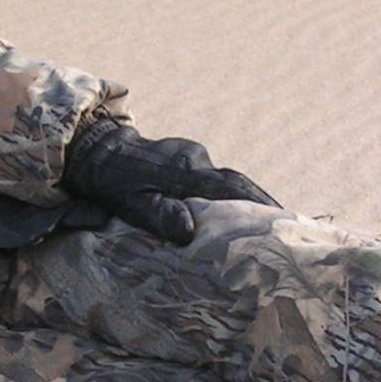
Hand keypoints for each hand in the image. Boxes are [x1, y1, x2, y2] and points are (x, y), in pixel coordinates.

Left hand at [59, 113, 276, 244]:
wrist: (94, 149)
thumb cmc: (111, 182)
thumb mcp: (130, 202)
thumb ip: (159, 214)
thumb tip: (189, 231)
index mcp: (186, 171)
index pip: (234, 188)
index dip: (262, 204)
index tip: (285, 220)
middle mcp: (195, 159)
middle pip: (238, 182)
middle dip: (263, 203)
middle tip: (286, 225)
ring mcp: (191, 155)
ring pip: (224, 180)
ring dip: (244, 200)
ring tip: (263, 225)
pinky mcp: (184, 157)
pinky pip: (212, 178)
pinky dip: (225, 195)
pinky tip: (230, 213)